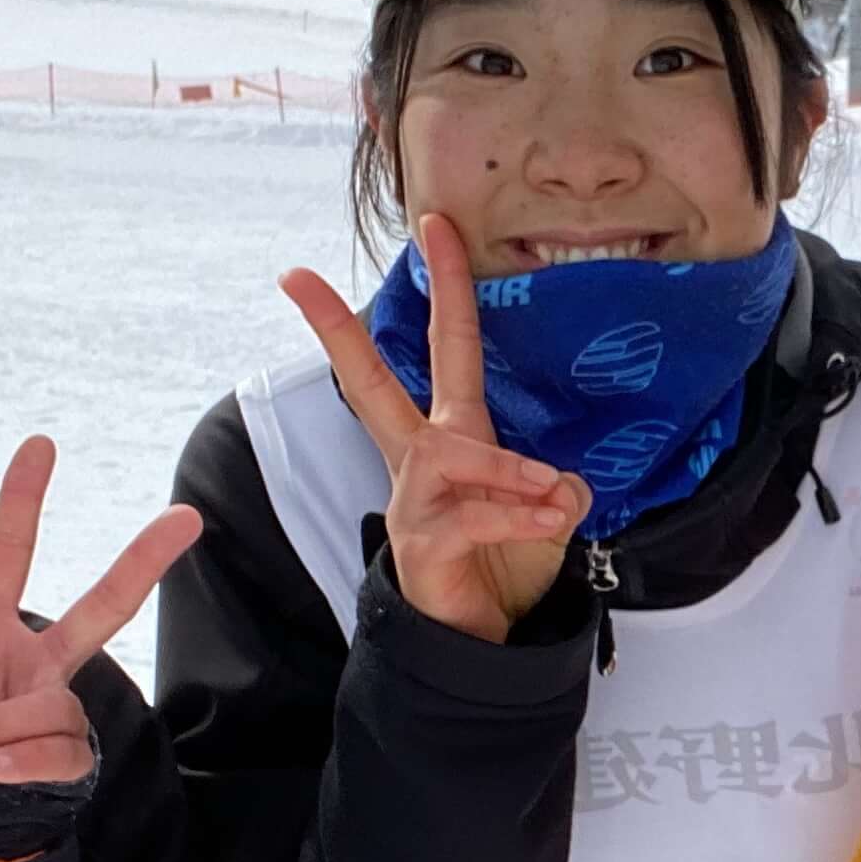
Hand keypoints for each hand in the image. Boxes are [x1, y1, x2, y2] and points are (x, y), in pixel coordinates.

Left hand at [0, 439, 198, 785]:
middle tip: (186, 517)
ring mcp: (51, 708)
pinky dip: (27, 759)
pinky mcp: (64, 756)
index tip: (40, 444)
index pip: (9, 554)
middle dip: (142, 563)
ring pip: (53, 704)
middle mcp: (30, 661)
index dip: (22, 501)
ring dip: (0, 722)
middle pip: (101, 608)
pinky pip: (62, 750)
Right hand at [280, 212, 587, 641]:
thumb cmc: (504, 563)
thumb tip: (564, 483)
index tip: (434, 223)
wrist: (480, 638)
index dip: (444, 285)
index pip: (445, 346)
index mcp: (451, 434)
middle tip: (296, 279)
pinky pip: (473, 511)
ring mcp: (413, 497)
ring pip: (454, 453)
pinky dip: (518, 512)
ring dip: (511, 469)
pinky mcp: (420, 539)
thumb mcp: (548, 514)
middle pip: (368, 381)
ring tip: (553, 495)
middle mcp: (421, 458)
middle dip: (335, 328)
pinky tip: (548, 520)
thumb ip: (559, 488)